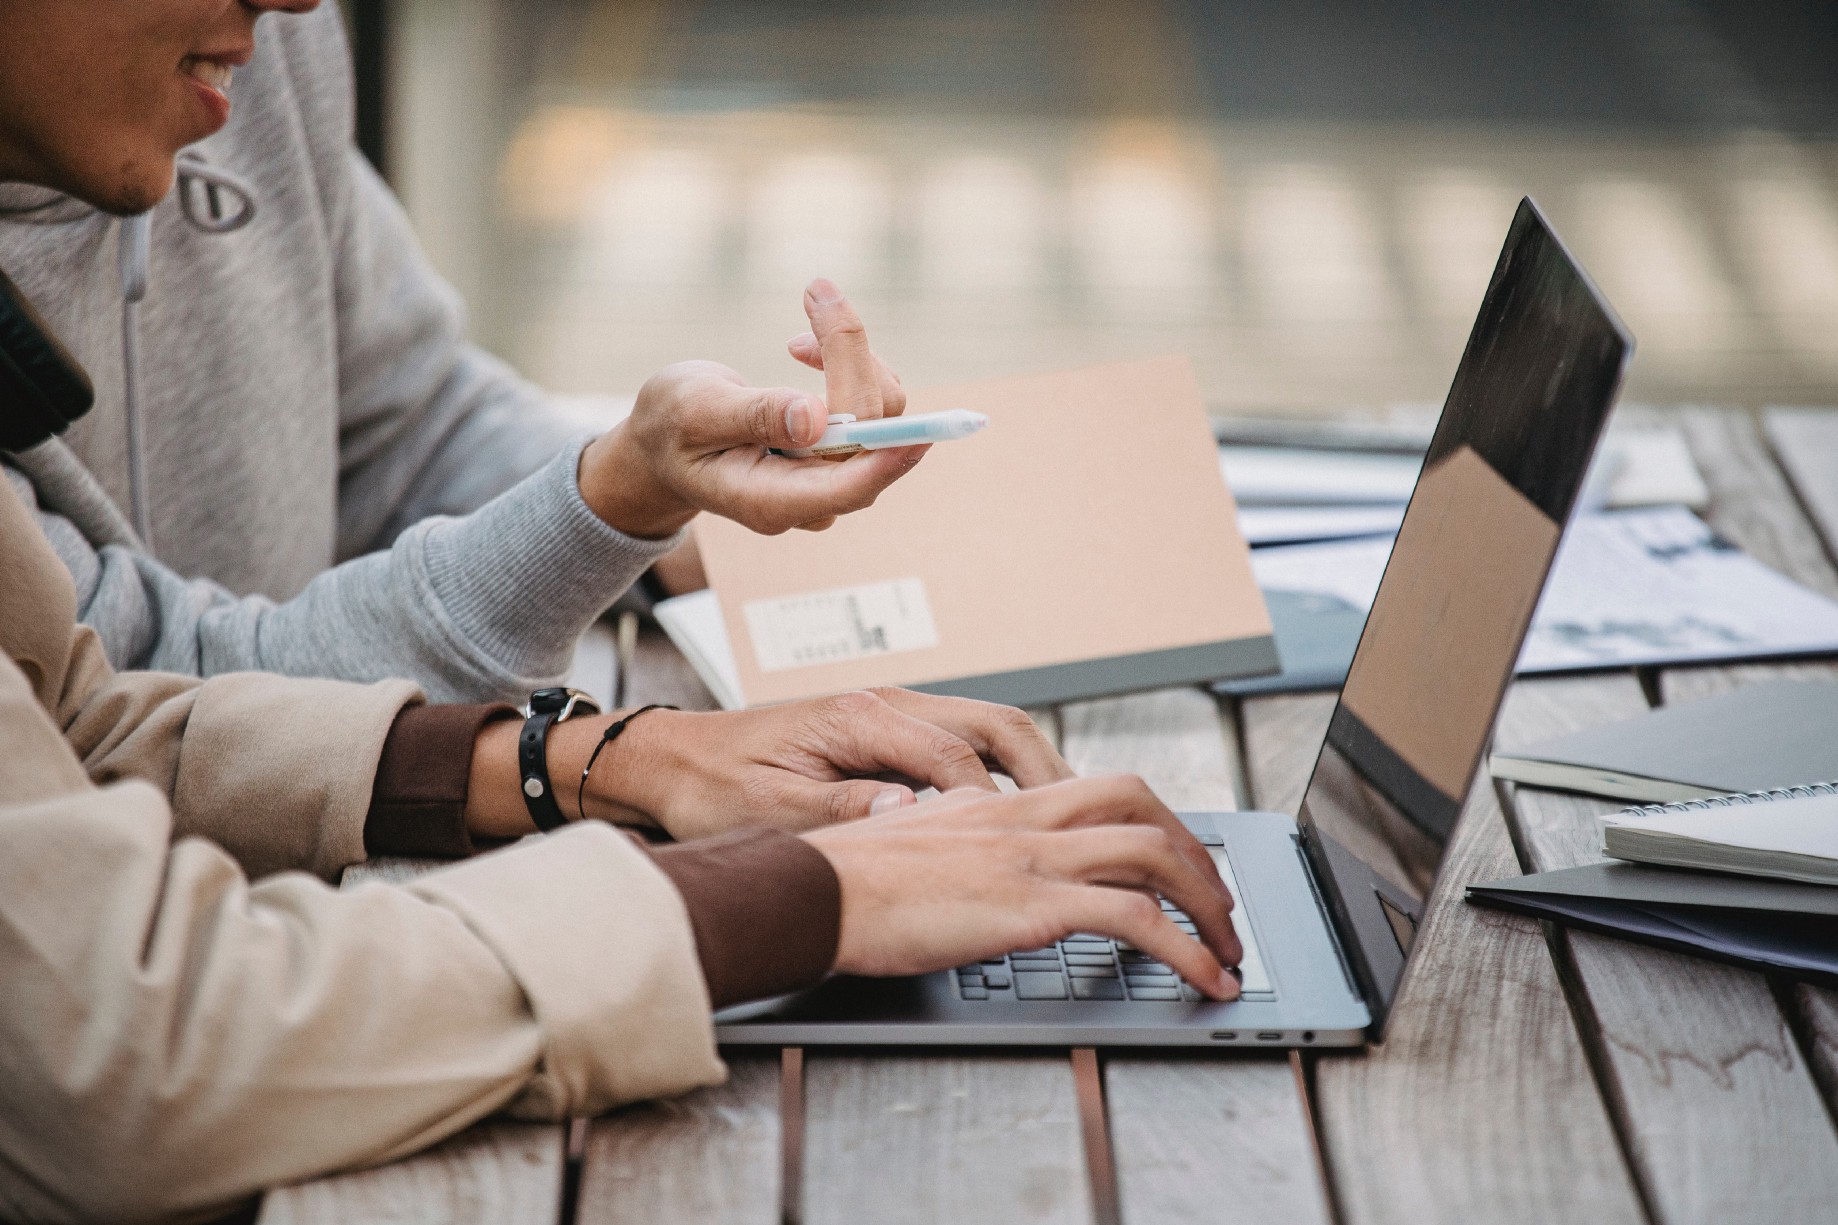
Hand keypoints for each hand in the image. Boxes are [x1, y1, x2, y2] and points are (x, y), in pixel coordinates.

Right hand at [576, 278, 917, 538]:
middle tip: (817, 290)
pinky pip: (873, 407)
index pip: (846, 487)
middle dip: (851, 357)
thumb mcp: (694, 412)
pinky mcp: (841, 453)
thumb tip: (814, 420)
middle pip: (869, 436)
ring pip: (880, 416)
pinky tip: (806, 348)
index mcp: (770, 500)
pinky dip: (849, 363)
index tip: (920, 434)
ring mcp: (830, 478)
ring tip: (802, 317)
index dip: (886, 459)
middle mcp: (811, 498)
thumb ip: (753, 416)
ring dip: (849, 354)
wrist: (664, 443)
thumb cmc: (671, 427)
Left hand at [581, 688, 1074, 838]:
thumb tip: (912, 816)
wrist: (669, 762)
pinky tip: (1019, 814)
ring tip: (1071, 820)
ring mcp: (890, 715)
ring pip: (990, 730)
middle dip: (1048, 773)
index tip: (1027, 846)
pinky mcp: (886, 734)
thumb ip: (843, 810)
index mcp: (861, 717)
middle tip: (1087, 826)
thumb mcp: (770, 812)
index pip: (958, 758)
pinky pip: (966, 744)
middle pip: (997, 725)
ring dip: (1034, 770)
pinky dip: (1003, 774)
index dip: (998, 805)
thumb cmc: (712, 788)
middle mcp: (886, 705)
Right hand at [803, 777, 1243, 999]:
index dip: (1154, 823)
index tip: (1176, 863)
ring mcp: (1031, 859)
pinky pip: (1135, 920)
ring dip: (1209, 905)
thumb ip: (952, 843)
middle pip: (1143, 807)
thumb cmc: (841, 880)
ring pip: (1155, 855)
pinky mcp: (1030, 907)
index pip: (1101, 790)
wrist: (810, 892)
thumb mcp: (910, 843)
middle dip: (1196, 855)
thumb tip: (966, 863)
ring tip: (1228, 953)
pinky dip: (1186, 950)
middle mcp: (1024, 820)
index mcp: (997, 805)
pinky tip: (1203, 980)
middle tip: (1218, 905)